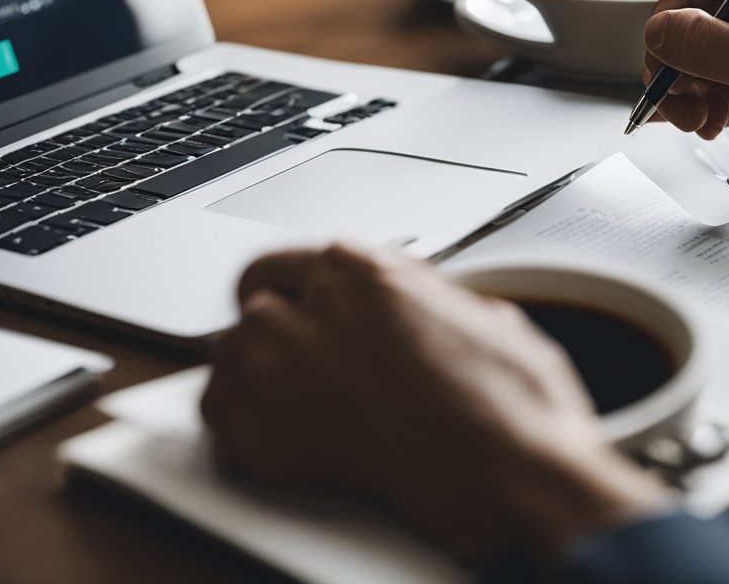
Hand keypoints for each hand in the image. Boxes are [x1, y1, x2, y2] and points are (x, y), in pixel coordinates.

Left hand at [200, 244, 670, 561]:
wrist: (506, 465)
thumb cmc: (507, 396)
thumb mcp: (472, 311)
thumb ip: (418, 301)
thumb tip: (416, 310)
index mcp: (359, 270)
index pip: (287, 264)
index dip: (293, 295)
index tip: (293, 310)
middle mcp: (308, 308)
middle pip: (254, 306)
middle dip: (278, 334)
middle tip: (310, 368)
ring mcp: (276, 368)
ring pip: (230, 356)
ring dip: (260, 377)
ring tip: (312, 407)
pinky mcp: (261, 430)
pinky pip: (220, 416)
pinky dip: (244, 429)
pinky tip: (292, 438)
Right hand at [643, 0, 728, 223]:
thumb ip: (708, 44)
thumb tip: (656, 32)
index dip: (675, 8)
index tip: (664, 50)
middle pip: (696, 15)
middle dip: (680, 62)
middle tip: (677, 100)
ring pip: (703, 53)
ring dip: (691, 91)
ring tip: (701, 122)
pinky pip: (720, 80)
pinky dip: (709, 104)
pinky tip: (717, 125)